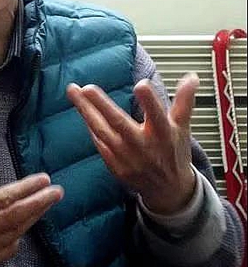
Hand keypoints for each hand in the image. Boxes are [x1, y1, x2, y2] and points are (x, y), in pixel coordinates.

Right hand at [0, 150, 63, 266]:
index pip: (4, 198)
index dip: (26, 188)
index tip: (43, 179)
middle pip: (17, 216)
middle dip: (40, 203)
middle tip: (57, 191)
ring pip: (16, 232)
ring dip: (34, 218)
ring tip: (47, 204)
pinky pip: (8, 249)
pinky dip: (19, 236)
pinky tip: (25, 226)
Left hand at [66, 73, 198, 214]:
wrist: (168, 190)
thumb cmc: (174, 152)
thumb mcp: (182, 127)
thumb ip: (185, 101)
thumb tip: (192, 77)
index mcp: (163, 135)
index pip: (158, 116)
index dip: (150, 101)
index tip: (141, 84)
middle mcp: (144, 147)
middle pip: (120, 123)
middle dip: (102, 106)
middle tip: (87, 88)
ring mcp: (127, 158)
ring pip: (103, 132)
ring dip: (86, 111)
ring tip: (73, 91)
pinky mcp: (115, 166)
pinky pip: (99, 143)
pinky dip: (90, 127)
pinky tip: (81, 109)